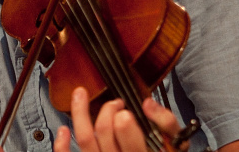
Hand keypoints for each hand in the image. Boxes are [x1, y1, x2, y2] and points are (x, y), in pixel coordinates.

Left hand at [54, 87, 185, 151]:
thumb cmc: (164, 151)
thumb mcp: (176, 142)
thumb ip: (166, 123)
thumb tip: (147, 103)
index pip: (130, 141)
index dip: (124, 121)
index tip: (124, 109)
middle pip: (105, 133)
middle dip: (108, 111)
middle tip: (116, 104)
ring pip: (85, 140)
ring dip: (80, 114)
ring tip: (79, 93)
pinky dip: (61, 145)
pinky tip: (63, 130)